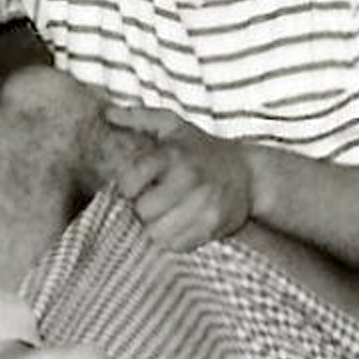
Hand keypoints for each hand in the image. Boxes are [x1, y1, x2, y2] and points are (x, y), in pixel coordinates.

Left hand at [107, 105, 252, 251]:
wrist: (249, 175)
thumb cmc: (202, 150)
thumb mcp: (173, 126)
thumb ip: (139, 117)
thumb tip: (109, 113)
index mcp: (173, 155)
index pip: (130, 182)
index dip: (126, 186)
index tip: (134, 184)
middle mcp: (188, 180)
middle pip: (142, 211)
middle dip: (141, 207)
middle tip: (152, 199)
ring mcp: (203, 205)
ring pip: (156, 232)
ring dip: (155, 225)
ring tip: (165, 211)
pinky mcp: (212, 227)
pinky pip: (175, 245)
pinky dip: (172, 238)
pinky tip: (179, 222)